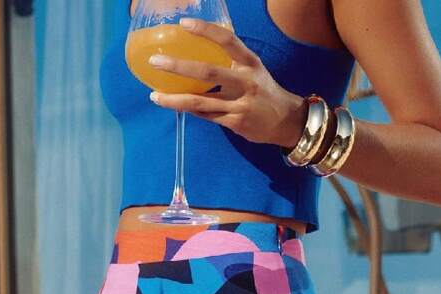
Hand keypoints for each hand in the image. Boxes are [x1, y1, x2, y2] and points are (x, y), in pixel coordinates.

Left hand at [147, 17, 308, 149]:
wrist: (285, 121)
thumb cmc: (263, 91)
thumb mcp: (253, 69)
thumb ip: (230, 62)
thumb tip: (200, 54)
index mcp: (249, 62)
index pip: (226, 40)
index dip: (205, 30)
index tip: (183, 24)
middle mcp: (245, 81)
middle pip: (207, 72)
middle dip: (178, 67)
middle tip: (155, 61)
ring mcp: (239, 104)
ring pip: (200, 102)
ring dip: (174, 99)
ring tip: (154, 96)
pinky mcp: (235, 123)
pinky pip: (206, 116)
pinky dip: (189, 110)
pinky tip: (174, 105)